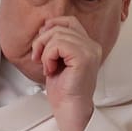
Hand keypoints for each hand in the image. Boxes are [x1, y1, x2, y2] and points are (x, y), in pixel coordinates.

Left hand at [31, 16, 100, 130]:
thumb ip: (55, 41)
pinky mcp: (83, 58)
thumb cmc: (63, 89)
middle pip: (60, 26)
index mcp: (88, 45)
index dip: (52, 27)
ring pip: (57, 35)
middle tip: (39, 59)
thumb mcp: (57, 59)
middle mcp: (92, 46)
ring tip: (47, 66)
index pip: (69, 21)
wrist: (70, 109)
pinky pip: (58, 45)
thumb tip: (45, 25)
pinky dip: (48, 56)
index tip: (42, 44)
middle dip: (42, 41)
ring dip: (44, 51)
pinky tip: (51, 69)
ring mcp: (89, 51)